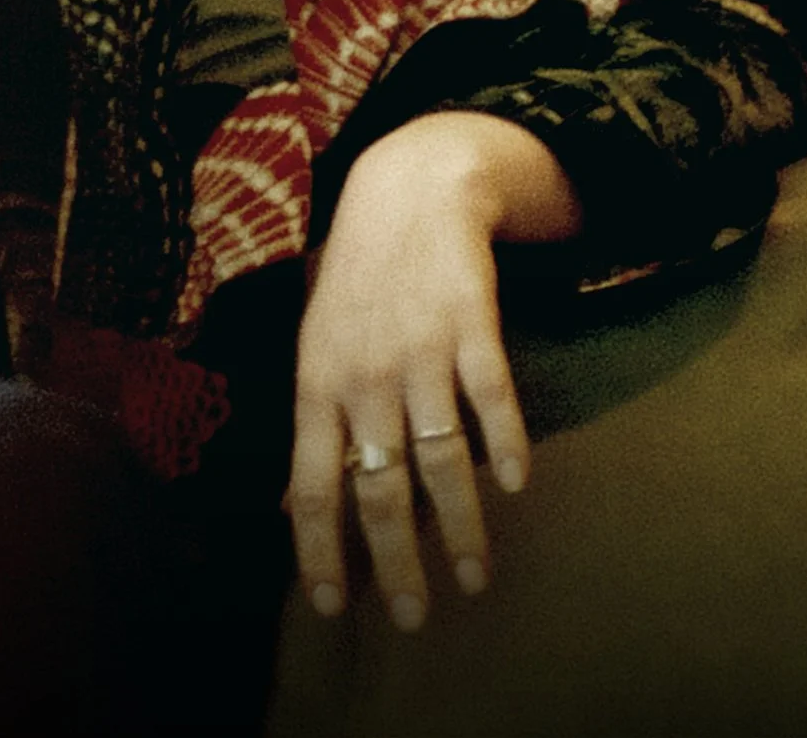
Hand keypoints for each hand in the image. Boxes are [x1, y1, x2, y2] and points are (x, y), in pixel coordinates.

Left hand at [286, 111, 579, 630]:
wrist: (406, 191)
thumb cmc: (356, 284)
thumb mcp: (316, 350)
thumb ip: (313, 429)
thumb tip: (289, 510)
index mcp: (315, 385)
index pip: (309, 482)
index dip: (319, 547)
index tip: (333, 606)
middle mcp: (362, 374)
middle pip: (378, 484)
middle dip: (396, 558)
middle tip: (415, 616)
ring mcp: (418, 349)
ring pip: (440, 456)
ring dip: (460, 523)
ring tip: (474, 576)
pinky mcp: (472, 322)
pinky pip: (491, 393)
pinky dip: (506, 441)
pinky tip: (517, 485)